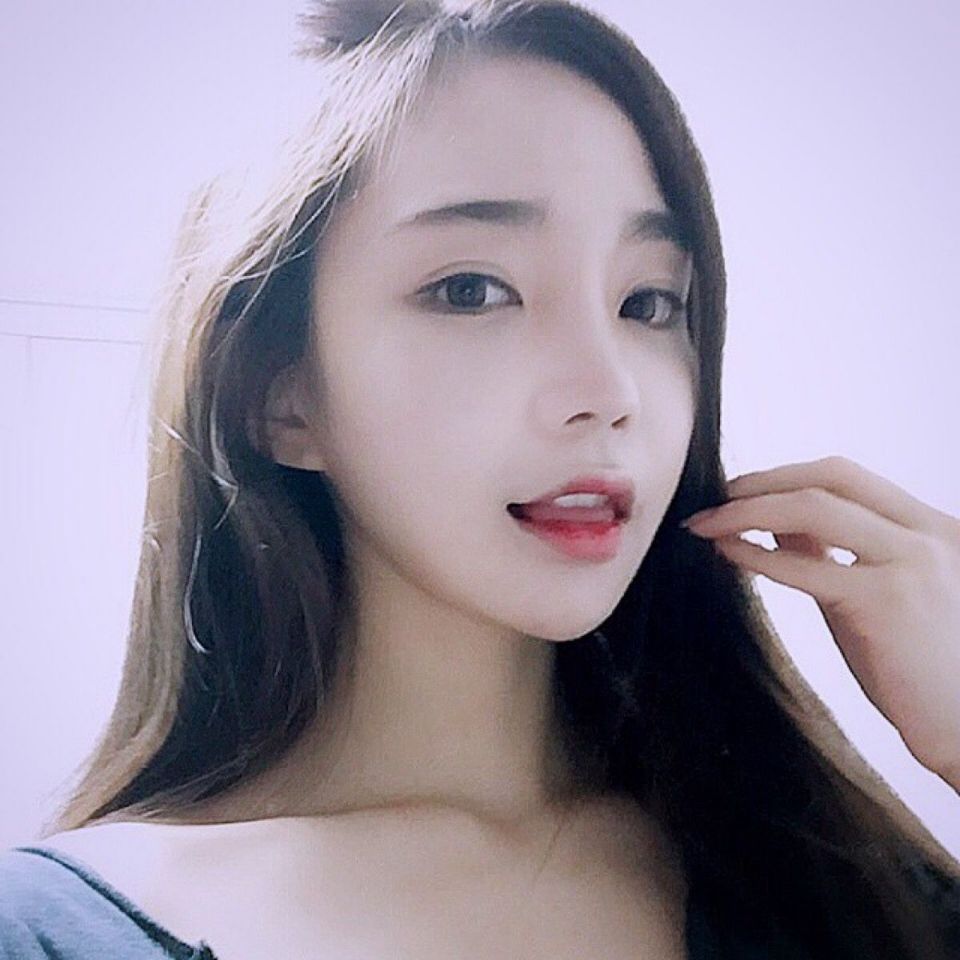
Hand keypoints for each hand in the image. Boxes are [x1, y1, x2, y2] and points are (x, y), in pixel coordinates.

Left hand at [681, 455, 959, 789]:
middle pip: (829, 478)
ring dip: (747, 510)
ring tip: (706, 523)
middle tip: (714, 498)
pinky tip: (726, 553)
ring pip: (813, 508)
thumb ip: (832, 552)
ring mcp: (911, 563)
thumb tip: (774, 519)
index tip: (741, 489)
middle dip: (762, 481)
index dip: (785, 475)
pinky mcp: (887, 602)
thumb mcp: (875, 594)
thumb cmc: (919, 669)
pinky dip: (756, 553)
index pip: (847, 477)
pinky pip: (806, 566)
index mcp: (930, 527)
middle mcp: (928, 534)